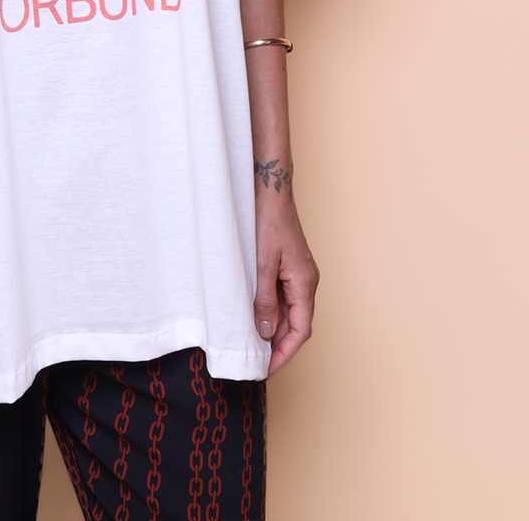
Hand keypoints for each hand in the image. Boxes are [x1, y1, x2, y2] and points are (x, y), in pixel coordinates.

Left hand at [253, 175, 319, 375]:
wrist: (271, 191)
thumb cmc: (269, 222)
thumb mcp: (263, 263)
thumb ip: (265, 299)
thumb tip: (267, 332)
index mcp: (305, 283)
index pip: (300, 330)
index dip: (285, 353)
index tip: (268, 369)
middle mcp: (306, 282)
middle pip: (297, 325)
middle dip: (280, 347)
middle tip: (257, 363)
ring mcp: (298, 275)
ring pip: (290, 313)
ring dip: (275, 331)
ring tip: (255, 347)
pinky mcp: (289, 269)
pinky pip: (284, 299)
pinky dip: (272, 313)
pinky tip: (256, 319)